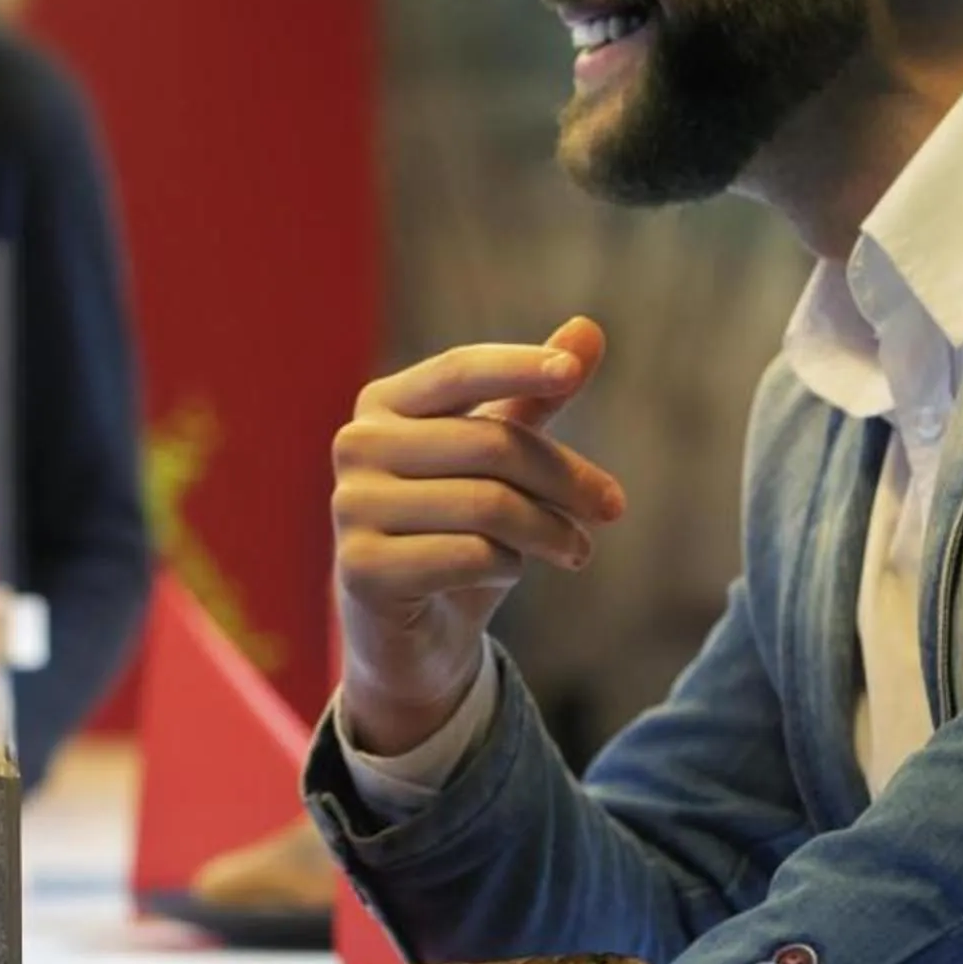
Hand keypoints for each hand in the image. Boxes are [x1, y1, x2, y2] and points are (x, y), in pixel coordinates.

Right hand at [331, 315, 622, 754]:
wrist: (409, 634)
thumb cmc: (456, 531)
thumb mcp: (497, 462)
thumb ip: (534, 398)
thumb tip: (589, 329)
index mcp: (383, 404)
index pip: (458, 369)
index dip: (518, 366)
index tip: (573, 373)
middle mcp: (356, 445)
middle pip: (491, 444)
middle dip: (566, 479)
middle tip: (612, 508)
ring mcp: (350, 507)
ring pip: (487, 504)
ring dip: (551, 531)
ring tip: (577, 550)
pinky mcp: (360, 568)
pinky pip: (468, 556)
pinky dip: (507, 566)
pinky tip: (507, 572)